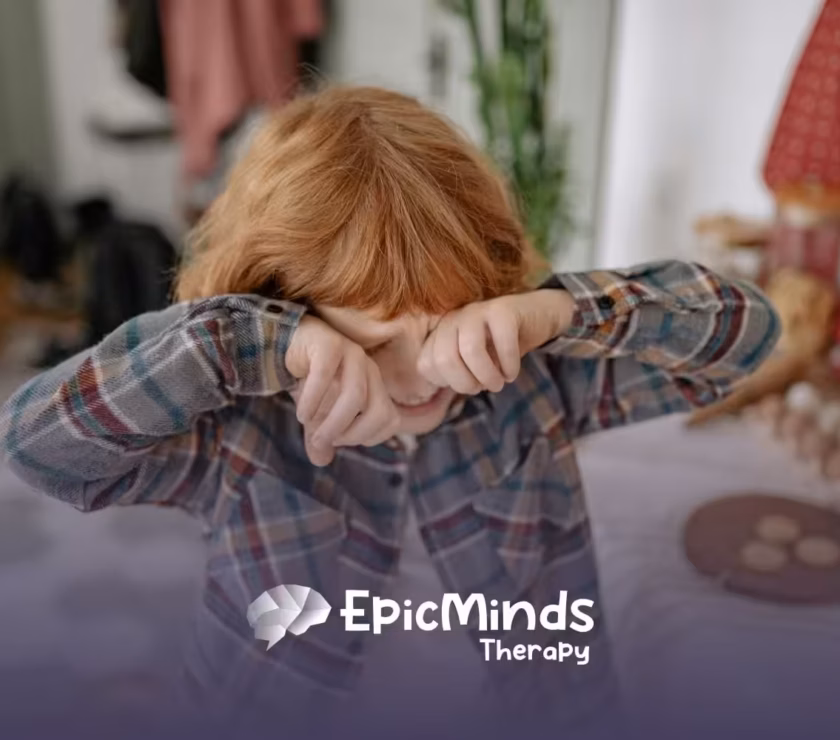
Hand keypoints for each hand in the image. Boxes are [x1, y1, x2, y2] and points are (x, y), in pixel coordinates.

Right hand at [285, 316, 400, 465]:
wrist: (287, 346)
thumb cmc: (310, 382)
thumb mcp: (316, 416)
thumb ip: (321, 438)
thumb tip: (321, 461)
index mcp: (376, 386)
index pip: (390, 420)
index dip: (367, 437)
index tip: (340, 441)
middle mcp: (369, 369)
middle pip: (379, 410)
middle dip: (352, 434)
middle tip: (325, 441)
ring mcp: (352, 353)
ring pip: (354, 395)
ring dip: (333, 421)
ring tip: (311, 431)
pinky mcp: (329, 343)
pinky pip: (325, 375)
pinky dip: (313, 400)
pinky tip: (302, 414)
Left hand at [417, 289, 574, 394]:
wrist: (534, 317)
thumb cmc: (498, 347)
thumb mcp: (471, 364)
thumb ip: (451, 375)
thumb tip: (435, 395)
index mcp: (439, 333)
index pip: (426, 366)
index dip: (449, 384)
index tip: (469, 384)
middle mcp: (453, 319)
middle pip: (444, 359)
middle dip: (466, 383)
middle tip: (484, 388)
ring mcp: (477, 311)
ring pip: (470, 350)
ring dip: (488, 376)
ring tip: (499, 383)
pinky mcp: (503, 309)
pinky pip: (502, 343)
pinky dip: (509, 366)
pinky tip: (512, 372)